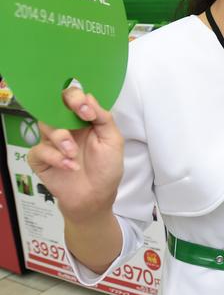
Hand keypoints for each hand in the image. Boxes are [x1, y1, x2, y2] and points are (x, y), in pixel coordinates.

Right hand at [27, 87, 123, 222]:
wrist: (96, 196)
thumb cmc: (107, 168)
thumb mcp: (113, 140)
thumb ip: (103, 117)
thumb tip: (89, 97)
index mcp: (83, 119)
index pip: (73, 97)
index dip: (76, 97)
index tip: (86, 110)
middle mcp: (66, 127)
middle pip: (54, 106)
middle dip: (65, 109)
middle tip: (79, 117)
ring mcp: (52, 142)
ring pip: (45, 125)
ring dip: (62, 138)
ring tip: (74, 154)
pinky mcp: (41, 159)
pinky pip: (39, 150)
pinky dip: (54, 157)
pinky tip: (69, 166)